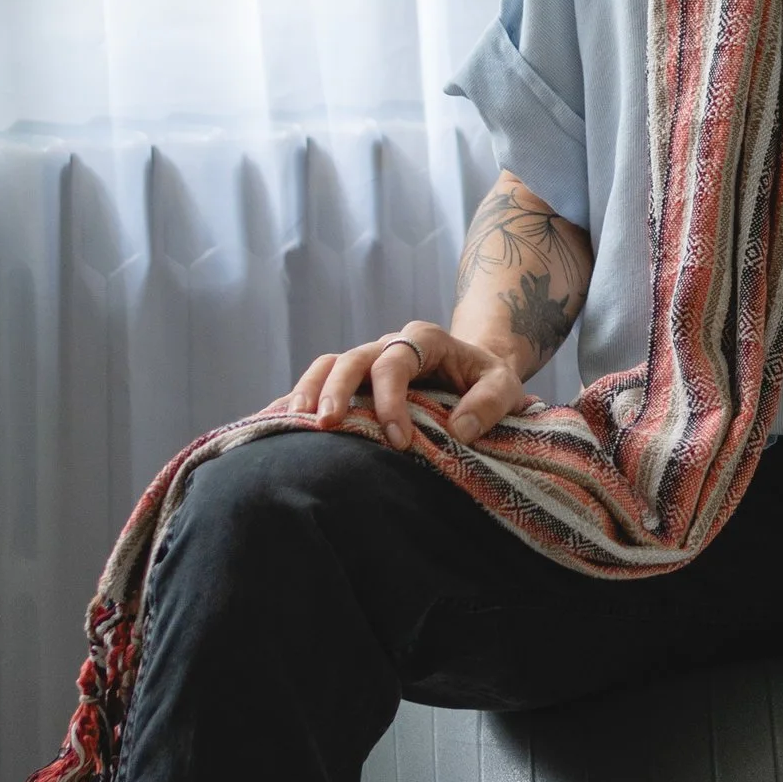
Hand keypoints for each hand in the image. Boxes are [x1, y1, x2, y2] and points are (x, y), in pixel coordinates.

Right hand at [284, 321, 533, 453]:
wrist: (477, 366)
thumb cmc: (489, 378)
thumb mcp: (505, 385)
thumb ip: (489, 403)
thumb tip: (460, 430)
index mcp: (424, 339)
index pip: (395, 363)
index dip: (391, 400)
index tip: (399, 441)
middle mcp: (389, 345)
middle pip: (352, 359)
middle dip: (337, 390)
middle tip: (327, 424)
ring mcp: (367, 360)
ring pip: (328, 365)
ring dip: (309, 391)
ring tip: (296, 421)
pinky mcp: (355, 379)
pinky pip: (320, 381)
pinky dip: (298, 398)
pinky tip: (277, 419)